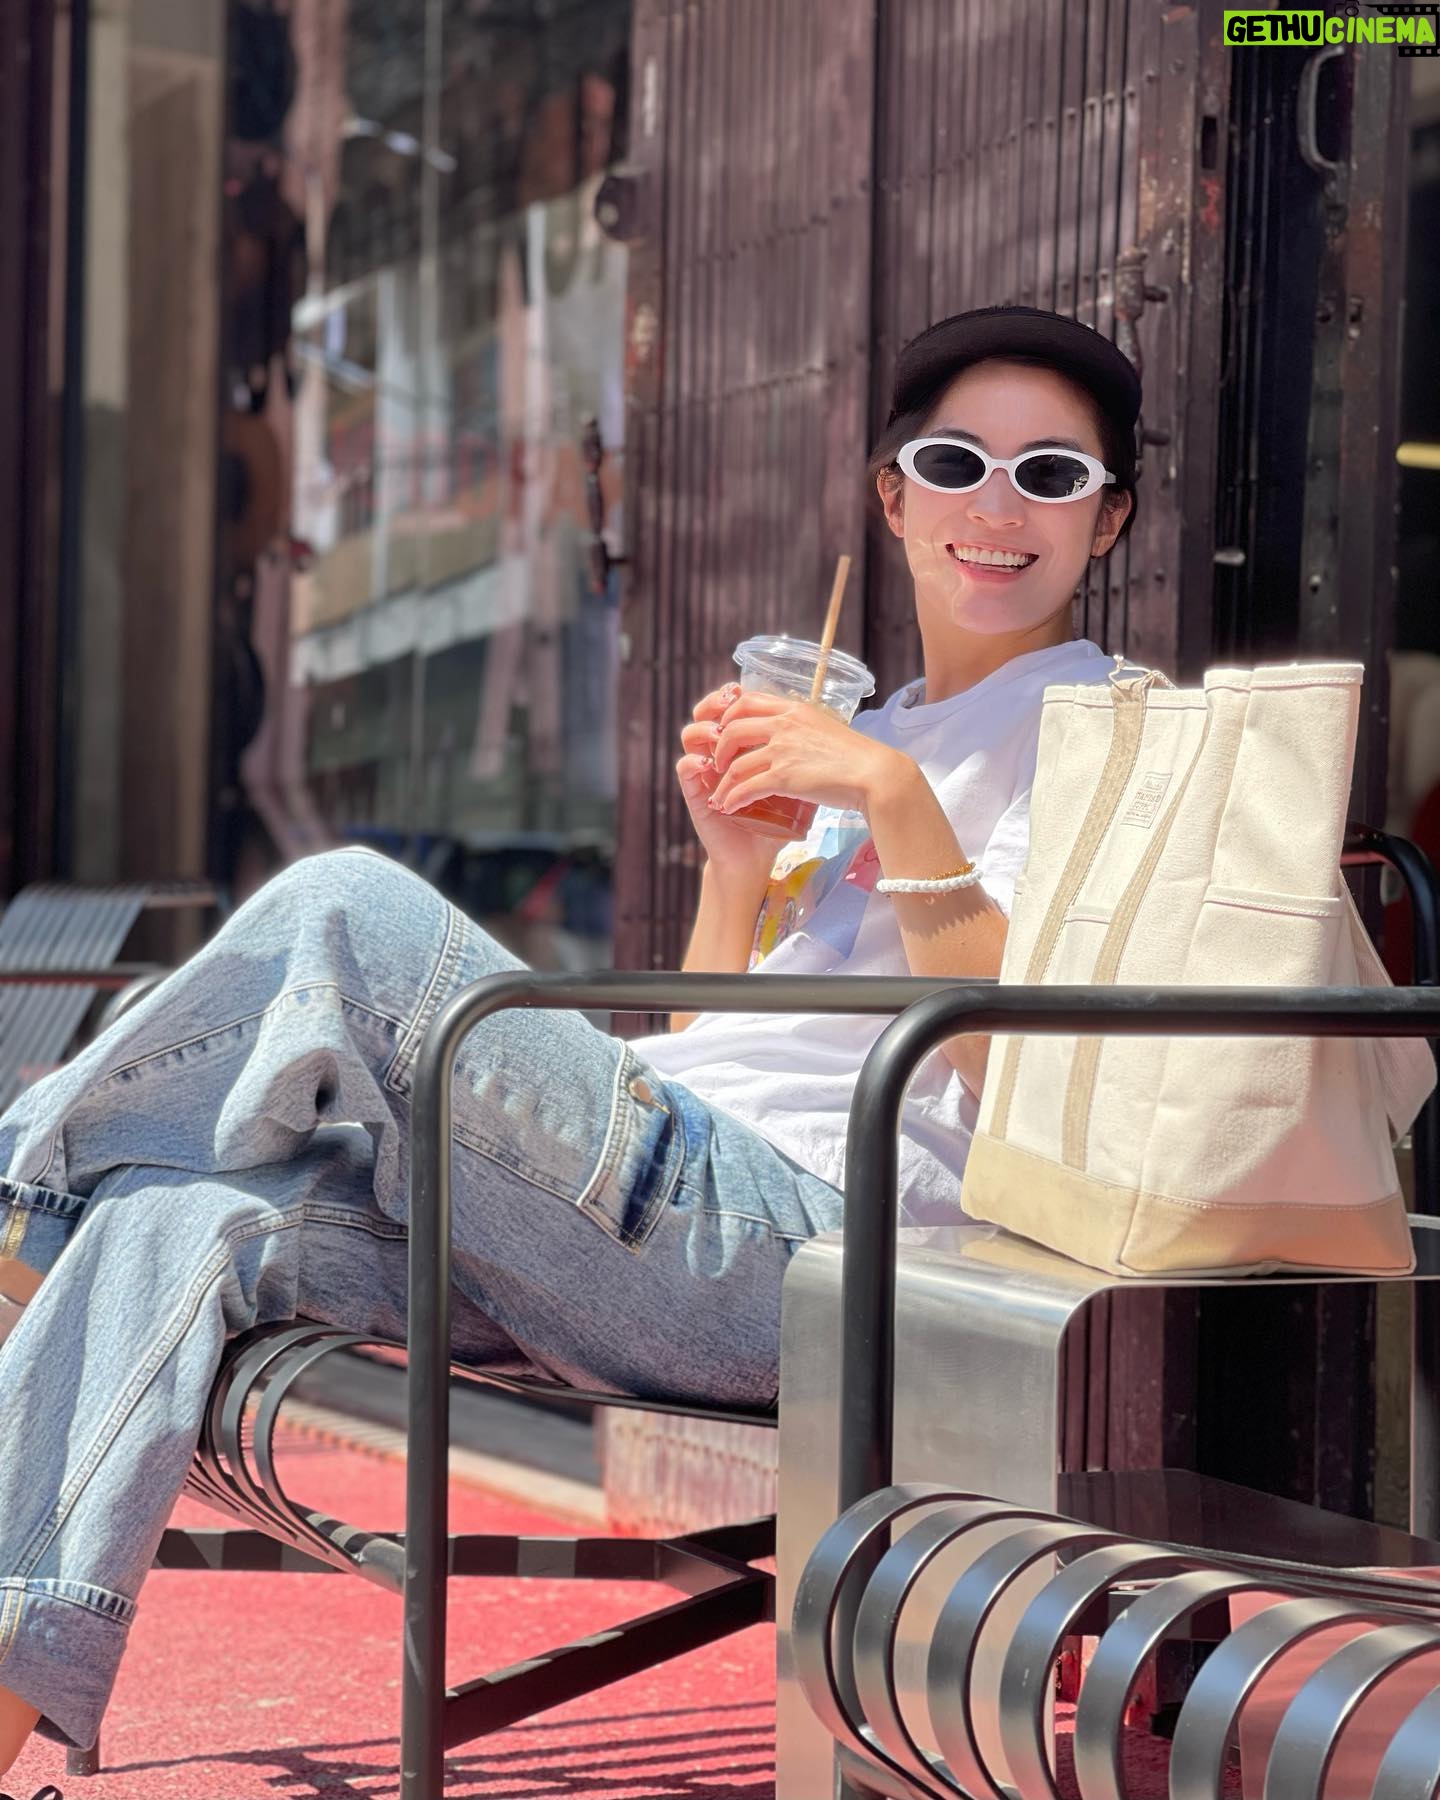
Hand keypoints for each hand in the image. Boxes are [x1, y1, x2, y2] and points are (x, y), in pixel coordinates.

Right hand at [676, 684, 784, 886]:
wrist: (758, 855)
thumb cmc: (779, 819)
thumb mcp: (793, 780)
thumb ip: (797, 755)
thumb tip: (820, 726)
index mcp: (741, 746)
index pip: (730, 709)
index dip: (732, 695)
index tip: (743, 690)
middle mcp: (719, 754)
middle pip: (706, 713)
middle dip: (714, 703)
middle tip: (728, 701)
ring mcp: (704, 772)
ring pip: (690, 735)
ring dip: (703, 729)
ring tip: (719, 734)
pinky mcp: (695, 793)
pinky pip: (684, 768)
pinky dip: (693, 761)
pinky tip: (708, 763)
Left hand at [709, 693, 908, 818]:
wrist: (875, 774)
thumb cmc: (856, 756)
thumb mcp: (825, 727)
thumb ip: (803, 728)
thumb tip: (794, 737)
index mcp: (793, 709)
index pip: (746, 700)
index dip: (727, 715)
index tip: (723, 732)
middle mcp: (784, 724)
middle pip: (731, 729)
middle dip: (718, 748)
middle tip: (718, 764)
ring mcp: (782, 750)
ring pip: (735, 763)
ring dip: (721, 781)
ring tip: (719, 794)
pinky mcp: (784, 777)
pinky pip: (746, 787)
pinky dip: (732, 798)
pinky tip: (728, 807)